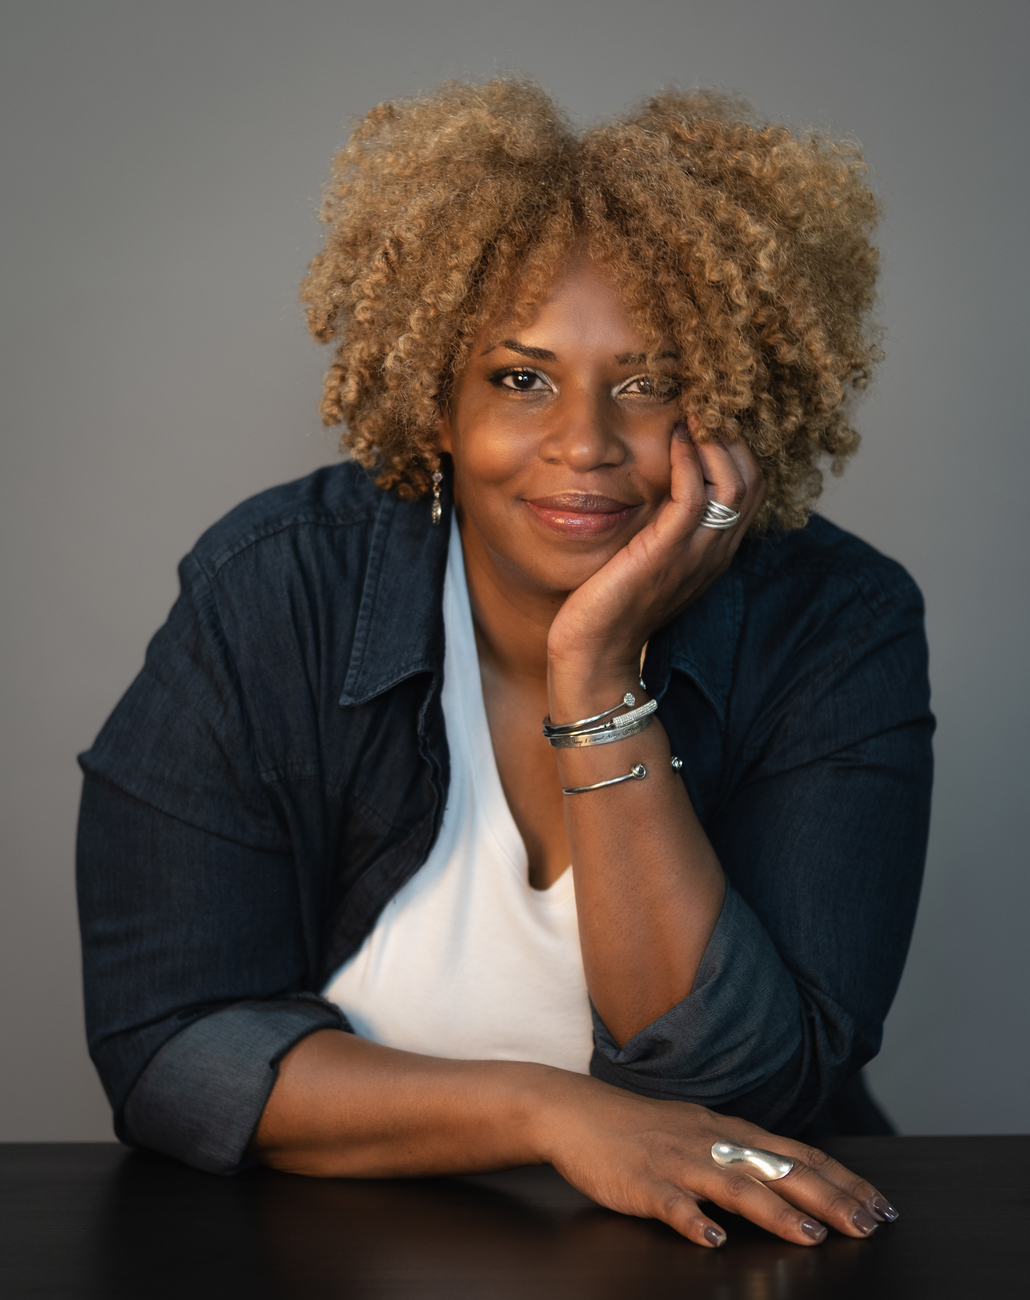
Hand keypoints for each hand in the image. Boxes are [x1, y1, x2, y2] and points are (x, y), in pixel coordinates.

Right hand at [537, 1073, 893, 1247]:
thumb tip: (790, 1177)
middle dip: (828, 1198)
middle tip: (868, 1225)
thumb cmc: (639, 1129)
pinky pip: (670, 1204)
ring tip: (810, 1238)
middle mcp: (710, 1142)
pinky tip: (711, 1242)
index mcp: (727, 1132)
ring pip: (733, 1184)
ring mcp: (676, 1161)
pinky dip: (693, 1222)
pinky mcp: (641, 1182)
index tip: (880, 1205)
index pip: (797, 1153)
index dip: (841, 1179)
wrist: (575, 1113)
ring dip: (775, 1213)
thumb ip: (740, 1152)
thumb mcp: (698, 1132)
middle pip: (778, 1168)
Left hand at [547, 419, 764, 694]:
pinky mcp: (667, 552)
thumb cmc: (609, 606)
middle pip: (754, 480)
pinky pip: (695, 495)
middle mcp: (715, 552)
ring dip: (717, 439)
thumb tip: (651, 485)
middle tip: (707, 402)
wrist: (594, 654)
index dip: (738, 447)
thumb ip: (658, 526)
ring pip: (735, 483)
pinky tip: (673, 437)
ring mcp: (696, 553)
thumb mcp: (644, 557)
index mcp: (713, 553)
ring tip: (695, 410)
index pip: (751, 489)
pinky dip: (689, 459)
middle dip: (734, 435)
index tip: (710, 416)